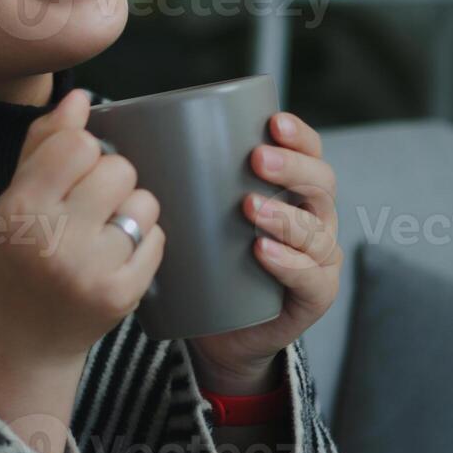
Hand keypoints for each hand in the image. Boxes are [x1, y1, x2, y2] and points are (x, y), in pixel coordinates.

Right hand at [0, 86, 166, 368]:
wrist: (21, 342)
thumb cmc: (15, 261)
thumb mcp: (10, 201)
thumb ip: (42, 145)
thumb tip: (78, 98)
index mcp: (20, 209)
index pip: (77, 144)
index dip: (81, 151)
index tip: (71, 171)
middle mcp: (54, 239)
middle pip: (118, 167)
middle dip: (108, 179)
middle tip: (88, 206)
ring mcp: (92, 271)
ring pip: (144, 202)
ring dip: (130, 210)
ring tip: (103, 231)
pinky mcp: (122, 295)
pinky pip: (157, 239)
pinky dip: (143, 241)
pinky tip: (116, 255)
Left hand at [187, 111, 341, 394]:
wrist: (222, 330)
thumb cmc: (210, 260)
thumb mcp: (200, 215)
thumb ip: (184, 182)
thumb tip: (131, 139)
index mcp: (295, 190)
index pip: (311, 153)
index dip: (299, 135)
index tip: (273, 122)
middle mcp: (315, 220)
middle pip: (322, 184)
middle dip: (292, 168)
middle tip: (256, 160)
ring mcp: (319, 260)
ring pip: (317, 231)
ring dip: (285, 215)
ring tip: (250, 207)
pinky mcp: (314, 297)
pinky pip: (312, 278)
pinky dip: (288, 263)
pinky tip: (262, 251)